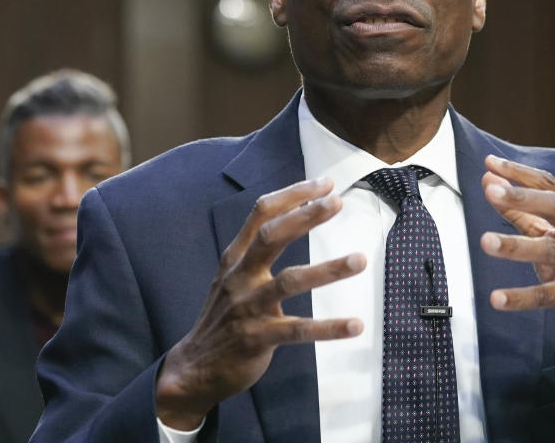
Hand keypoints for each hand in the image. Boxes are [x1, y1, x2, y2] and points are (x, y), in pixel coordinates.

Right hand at [155, 178, 365, 428]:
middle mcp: (240, 277)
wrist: (194, 369)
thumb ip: (257, 250)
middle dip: (306, 216)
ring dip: (328, 270)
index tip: (325, 184)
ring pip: (290, 281)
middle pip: (273, 236)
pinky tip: (355, 325)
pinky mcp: (258, 338)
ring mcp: (248, 307)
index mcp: (235, 258)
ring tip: (361, 259)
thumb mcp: (232, 277)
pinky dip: (328, 328)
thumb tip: (294, 216)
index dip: (293, 195)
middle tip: (337, 202)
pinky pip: (298, 330)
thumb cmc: (224, 318)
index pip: (262, 214)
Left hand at [479, 155, 554, 363]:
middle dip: (524, 198)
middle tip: (492, 192)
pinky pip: (549, 296)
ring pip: (552, 252)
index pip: (550, 187)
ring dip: (517, 246)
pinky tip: (497, 298)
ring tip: (486, 241)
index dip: (520, 174)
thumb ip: (520, 212)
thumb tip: (490, 181)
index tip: (491, 162)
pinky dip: (521, 297)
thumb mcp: (548, 239)